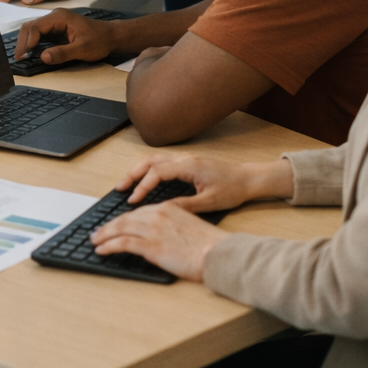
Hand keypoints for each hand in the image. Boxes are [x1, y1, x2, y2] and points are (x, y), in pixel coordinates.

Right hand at [14, 9, 120, 64]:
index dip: (28, 41)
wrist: (111, 37)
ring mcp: (55, 24)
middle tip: (19, 58)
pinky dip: (33, 44)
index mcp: (60, 17)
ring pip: (33, 31)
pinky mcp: (56, 31)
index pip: (36, 26)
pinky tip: (31, 54)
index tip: (24, 55)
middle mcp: (55, 17)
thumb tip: (43, 57)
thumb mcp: (82, 49)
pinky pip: (39, 36)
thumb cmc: (100, 40)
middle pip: (30, 27)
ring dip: (26, 43)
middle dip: (23, 42)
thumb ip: (63, 53)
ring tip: (22, 57)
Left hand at [90, 202, 227, 281]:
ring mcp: (153, 230)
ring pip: (120, 228)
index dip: (123, 219)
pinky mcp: (151, 245)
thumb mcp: (189, 227)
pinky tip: (101, 250)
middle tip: (98, 232)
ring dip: (104, 235)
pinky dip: (108, 246)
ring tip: (94, 241)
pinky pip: (122, 243)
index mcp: (168, 208)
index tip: (114, 225)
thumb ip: (173, 226)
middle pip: (126, 218)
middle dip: (109, 226)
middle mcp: (158, 215)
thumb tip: (162, 236)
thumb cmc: (210, 245)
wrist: (218, 253)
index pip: (138, 212)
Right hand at [116, 153, 294, 210]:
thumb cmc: (232, 190)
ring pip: (154, 159)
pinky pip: (161, 162)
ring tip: (126, 184)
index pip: (157, 173)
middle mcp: (184, 158)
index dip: (142, 186)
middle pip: (150, 161)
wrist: (247, 179)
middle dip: (133, 174)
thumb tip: (163, 209)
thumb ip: (185, 205)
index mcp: (188, 166)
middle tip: (120, 189)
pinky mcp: (187, 162)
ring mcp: (184, 158)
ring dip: (138, 170)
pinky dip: (148, 169)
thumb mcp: (209, 203)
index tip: (133, 200)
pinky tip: (143, 179)